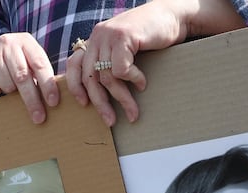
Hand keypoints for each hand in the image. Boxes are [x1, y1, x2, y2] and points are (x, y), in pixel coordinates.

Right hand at [0, 32, 58, 123]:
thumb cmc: (14, 63)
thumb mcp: (28, 61)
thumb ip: (40, 74)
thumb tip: (54, 100)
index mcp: (26, 42)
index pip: (40, 64)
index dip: (47, 84)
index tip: (53, 103)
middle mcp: (8, 43)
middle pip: (22, 77)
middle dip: (32, 100)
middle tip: (39, 118)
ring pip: (6, 84)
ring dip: (10, 93)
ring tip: (10, 87)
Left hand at [65, 0, 244, 125]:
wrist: (173, 16)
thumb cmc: (151, 37)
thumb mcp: (125, 50)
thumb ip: (111, 62)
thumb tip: (102, 93)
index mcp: (95, 40)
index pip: (74, 65)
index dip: (75, 87)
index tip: (84, 105)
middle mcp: (98, 36)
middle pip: (90, 77)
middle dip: (100, 103)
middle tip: (110, 121)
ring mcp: (109, 35)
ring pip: (107, 77)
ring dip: (122, 98)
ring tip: (133, 111)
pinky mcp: (123, 37)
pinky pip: (121, 70)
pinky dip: (133, 80)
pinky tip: (142, 82)